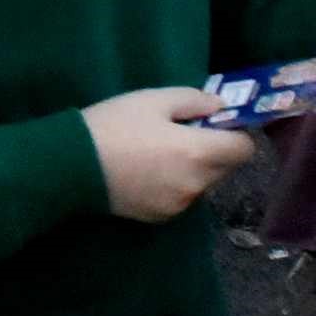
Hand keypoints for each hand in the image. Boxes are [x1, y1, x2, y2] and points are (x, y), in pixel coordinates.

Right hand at [82, 84, 251, 220]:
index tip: (211, 125)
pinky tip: (143, 174)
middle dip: (212, 151)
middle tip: (178, 136)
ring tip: (155, 156)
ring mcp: (181, 204)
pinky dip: (172, 185)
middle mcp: (198, 183)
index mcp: (199, 151)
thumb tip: (219, 107)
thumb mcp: (149, 99)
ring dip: (191, 170)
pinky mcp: (163, 216)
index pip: (244, 148)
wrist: (71, 165)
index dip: (233, 134)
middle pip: (225, 167)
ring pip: (202, 183)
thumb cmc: (112, 125)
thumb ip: (192, 100)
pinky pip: (181, 197)